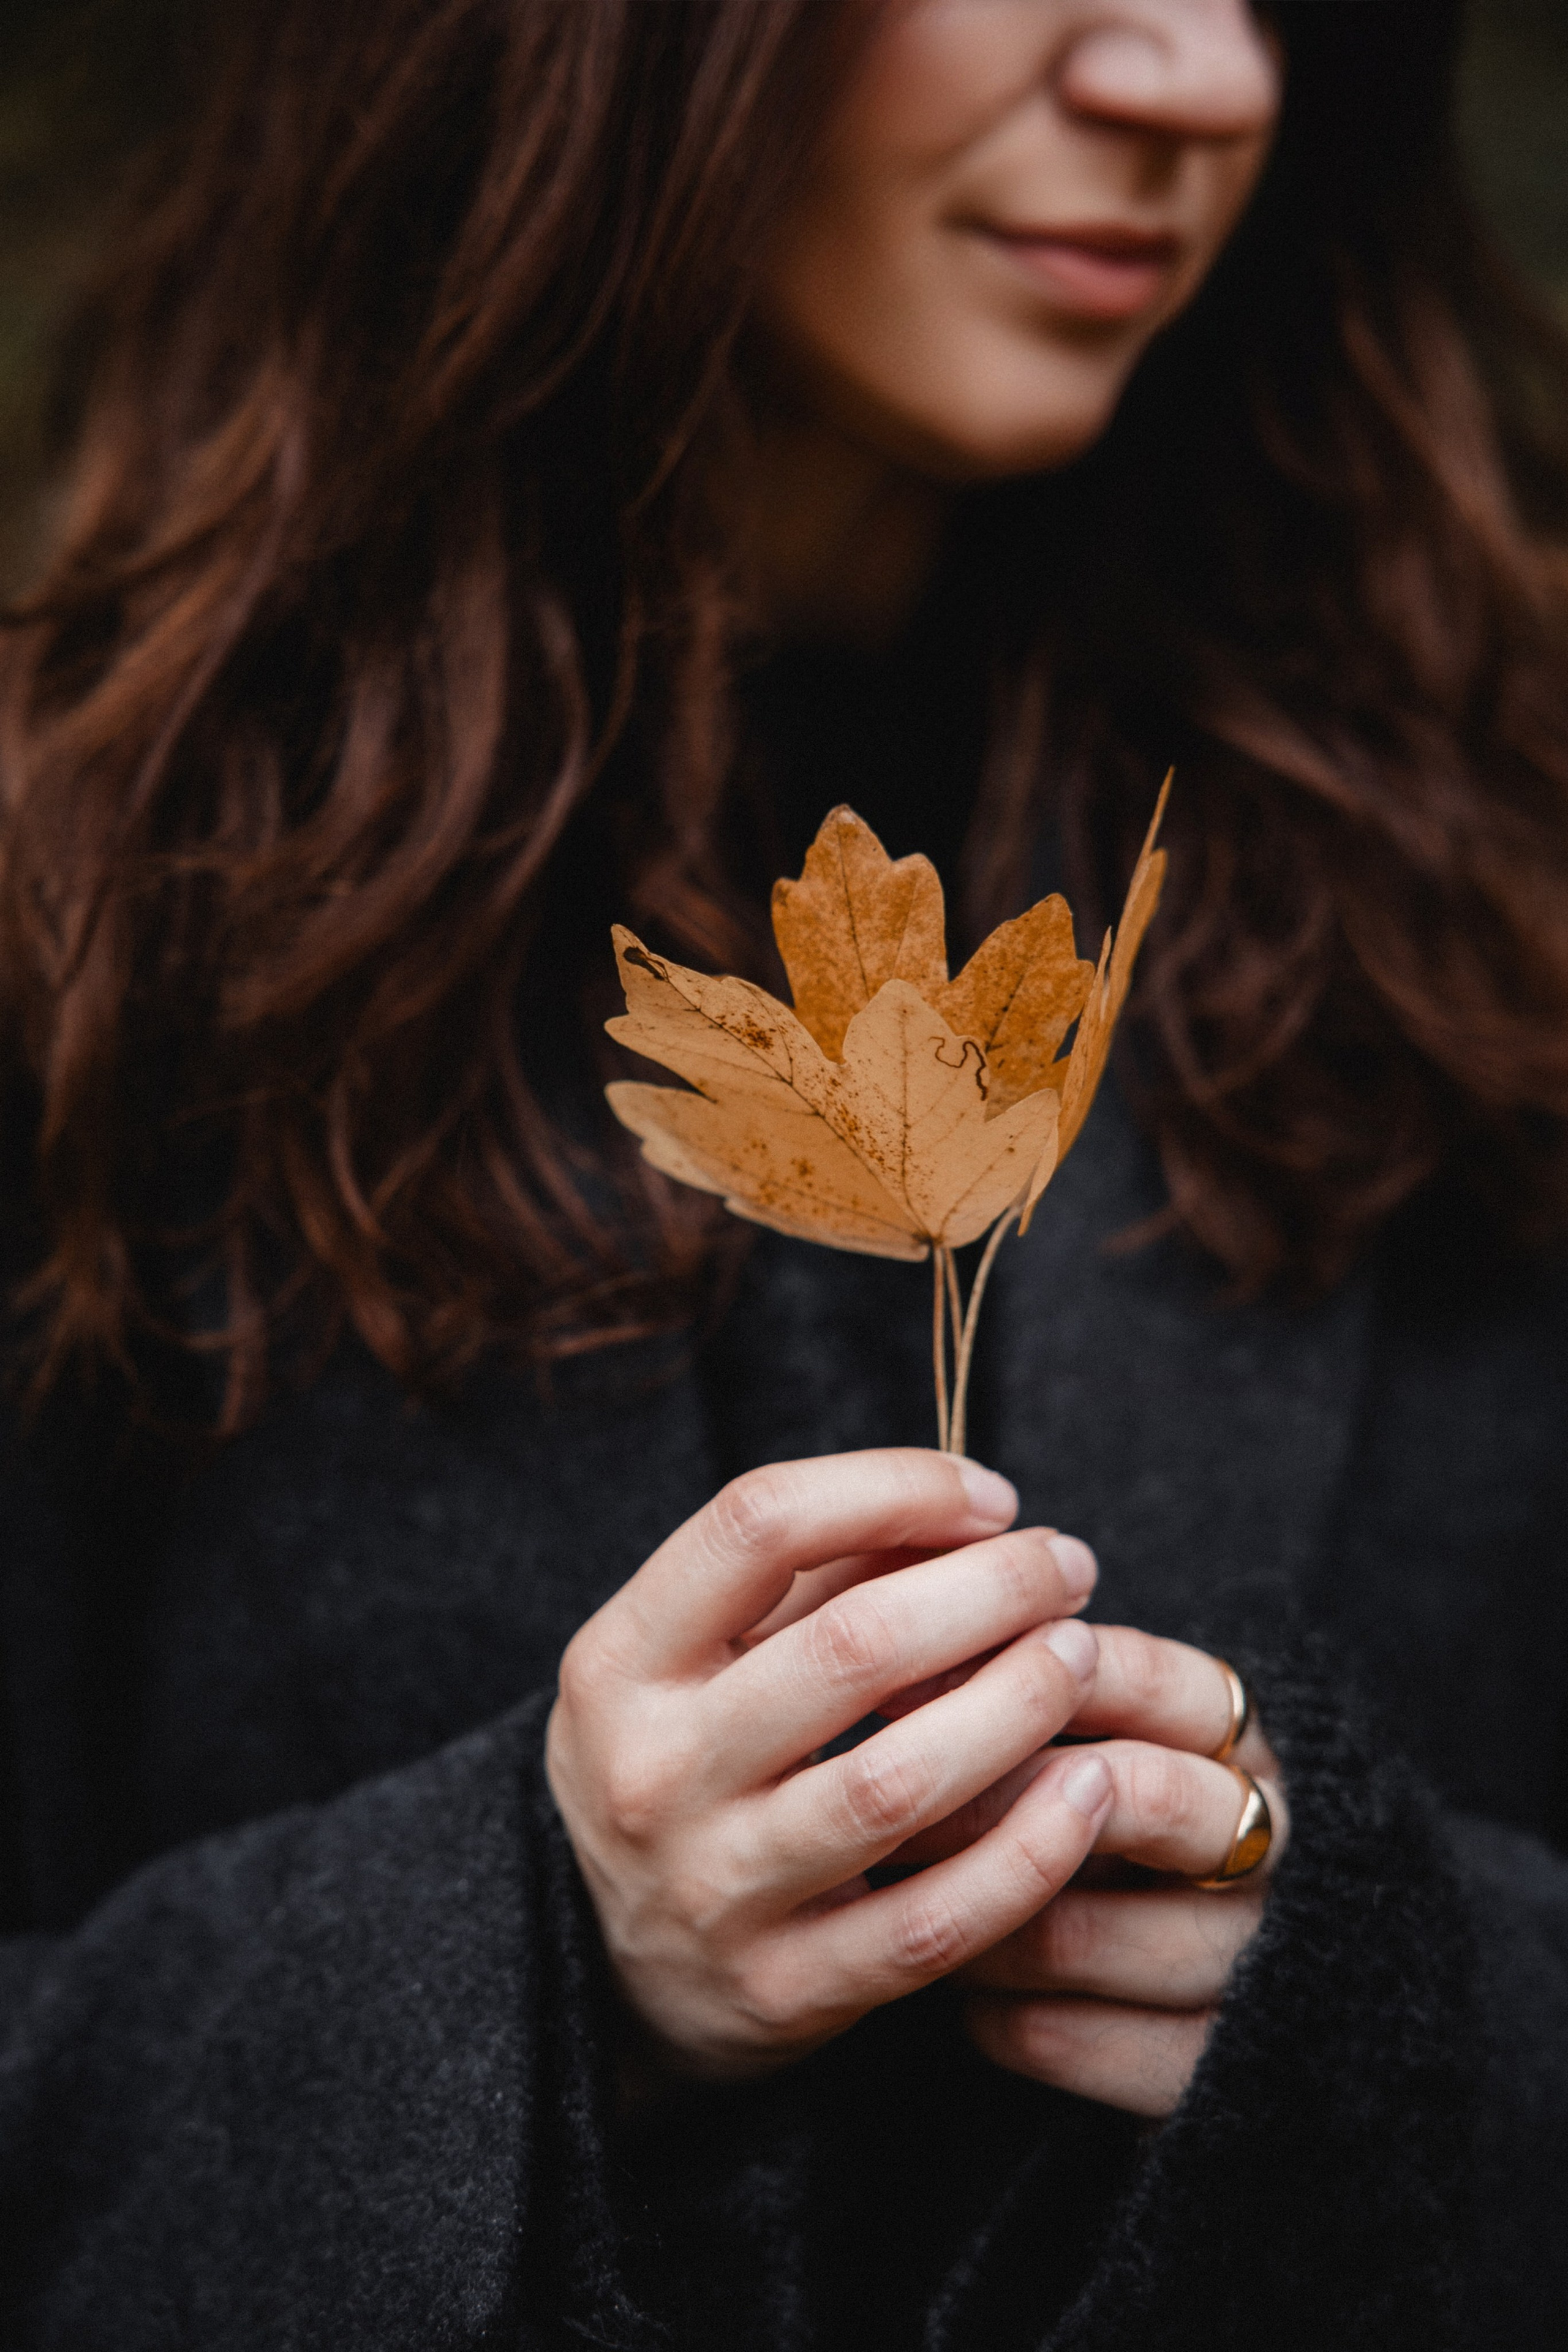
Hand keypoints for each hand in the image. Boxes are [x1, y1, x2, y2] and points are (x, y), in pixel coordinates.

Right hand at [545, 1449, 1114, 2080]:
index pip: (758, 1524)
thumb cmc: (683, 1767)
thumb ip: (811, 1575)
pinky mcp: (782, 1993)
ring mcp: (714, 1891)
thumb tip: (963, 1510)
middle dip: (992, 1589)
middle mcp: (651, 1774)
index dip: (895, 1486)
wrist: (599, 1975)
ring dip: (1019, 1704)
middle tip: (1069, 1566)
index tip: (993, 1497)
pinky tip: (1090, 1791)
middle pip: (850, 1647)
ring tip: (1085, 1654)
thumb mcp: (693, 1659)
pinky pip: (934, 1921)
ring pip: (896, 1783)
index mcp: (618, 1663)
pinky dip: (1030, 1851)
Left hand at [886, 1624, 1289, 2118]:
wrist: (1209, 2001)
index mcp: (1242, 1747)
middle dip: (992, 1793)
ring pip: (1073, 1930)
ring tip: (900, 1892)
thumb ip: (1035, 1687)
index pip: (1146, 1681)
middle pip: (1137, 1794)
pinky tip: (955, 1988)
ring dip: (969, 1914)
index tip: (908, 1684)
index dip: (1022, 1673)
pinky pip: (1060, 2037)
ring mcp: (1243, 1967)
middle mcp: (1266, 1850)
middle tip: (886, 1798)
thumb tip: (910, 1657)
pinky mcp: (1202, 2076)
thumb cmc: (1117, 1834)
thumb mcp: (1104, 1742)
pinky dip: (987, 2011)